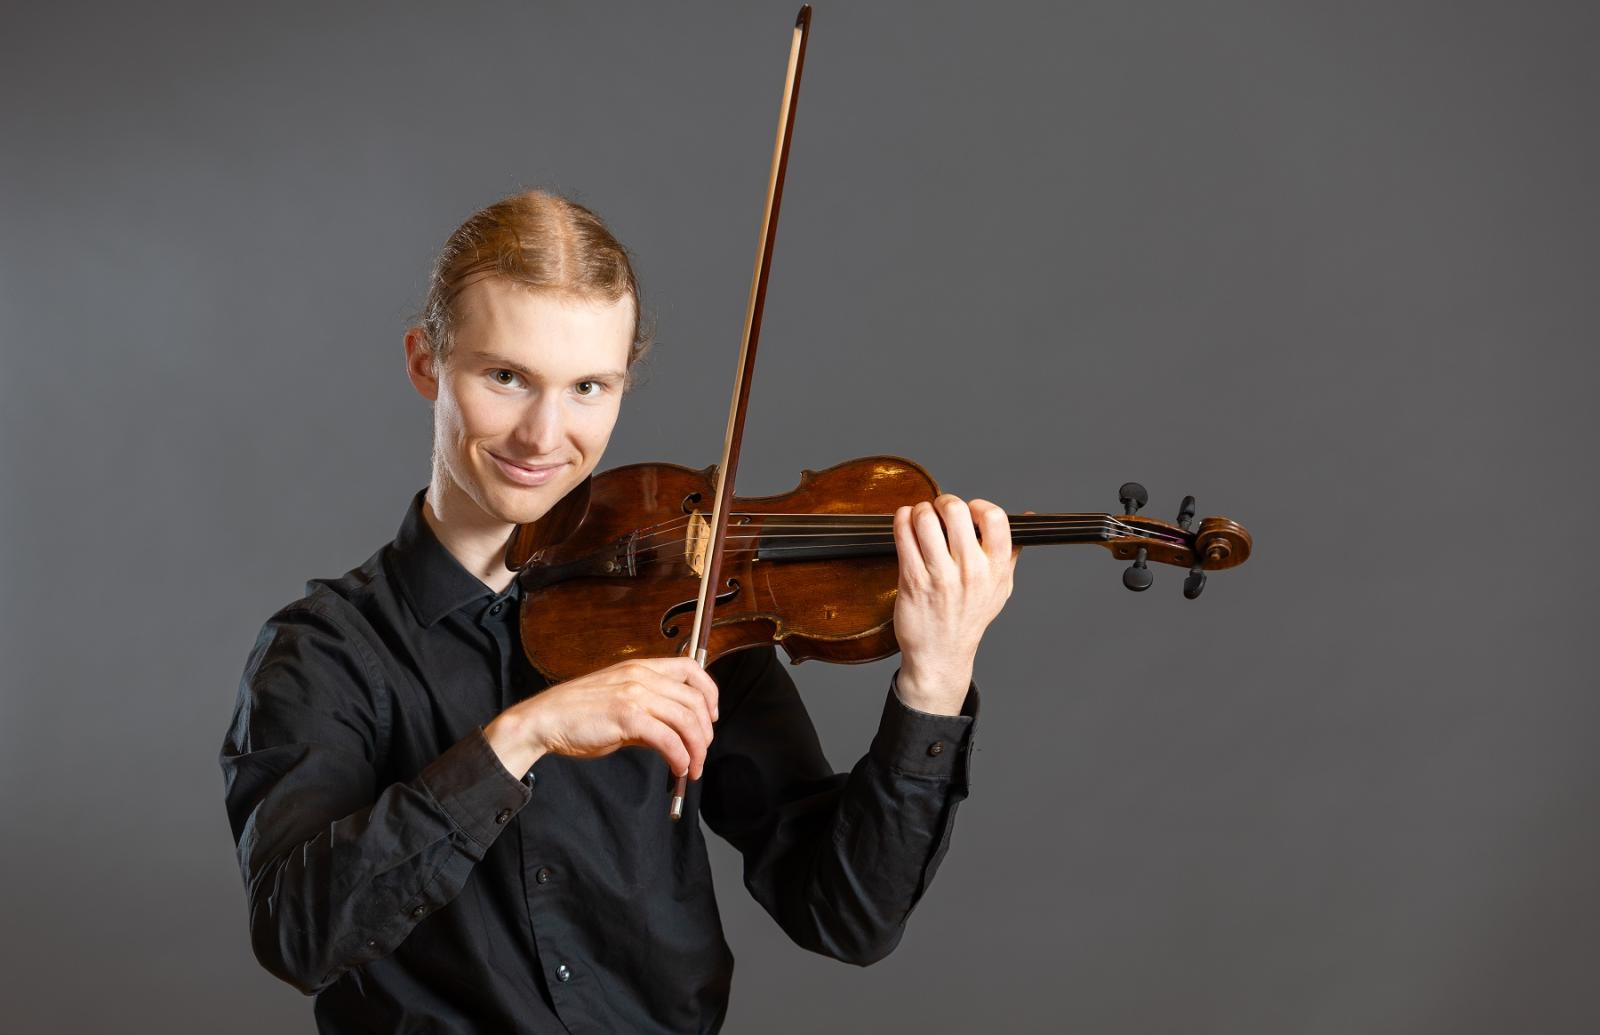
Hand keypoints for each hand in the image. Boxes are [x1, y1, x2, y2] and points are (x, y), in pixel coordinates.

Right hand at [484, 658, 718, 780]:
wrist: (544, 720)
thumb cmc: (578, 713)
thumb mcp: (619, 702)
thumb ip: (648, 712)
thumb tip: (674, 734)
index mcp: (640, 667)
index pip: (690, 668)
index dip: (710, 692)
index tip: (711, 717)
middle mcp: (641, 676)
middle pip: (695, 699)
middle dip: (706, 732)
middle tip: (702, 754)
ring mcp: (634, 694)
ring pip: (686, 720)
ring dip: (696, 749)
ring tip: (692, 768)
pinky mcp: (626, 717)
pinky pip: (668, 739)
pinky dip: (679, 756)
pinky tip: (677, 768)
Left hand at [891, 495, 1019, 713]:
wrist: (941, 655)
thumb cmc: (970, 618)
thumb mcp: (1001, 587)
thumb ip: (1012, 551)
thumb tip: (1027, 519)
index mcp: (995, 569)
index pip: (995, 518)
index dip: (979, 505)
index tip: (969, 511)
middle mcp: (970, 571)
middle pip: (956, 511)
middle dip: (944, 502)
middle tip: (939, 509)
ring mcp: (940, 576)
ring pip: (925, 520)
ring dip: (919, 510)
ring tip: (919, 516)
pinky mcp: (912, 580)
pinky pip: (903, 536)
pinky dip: (901, 521)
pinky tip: (904, 523)